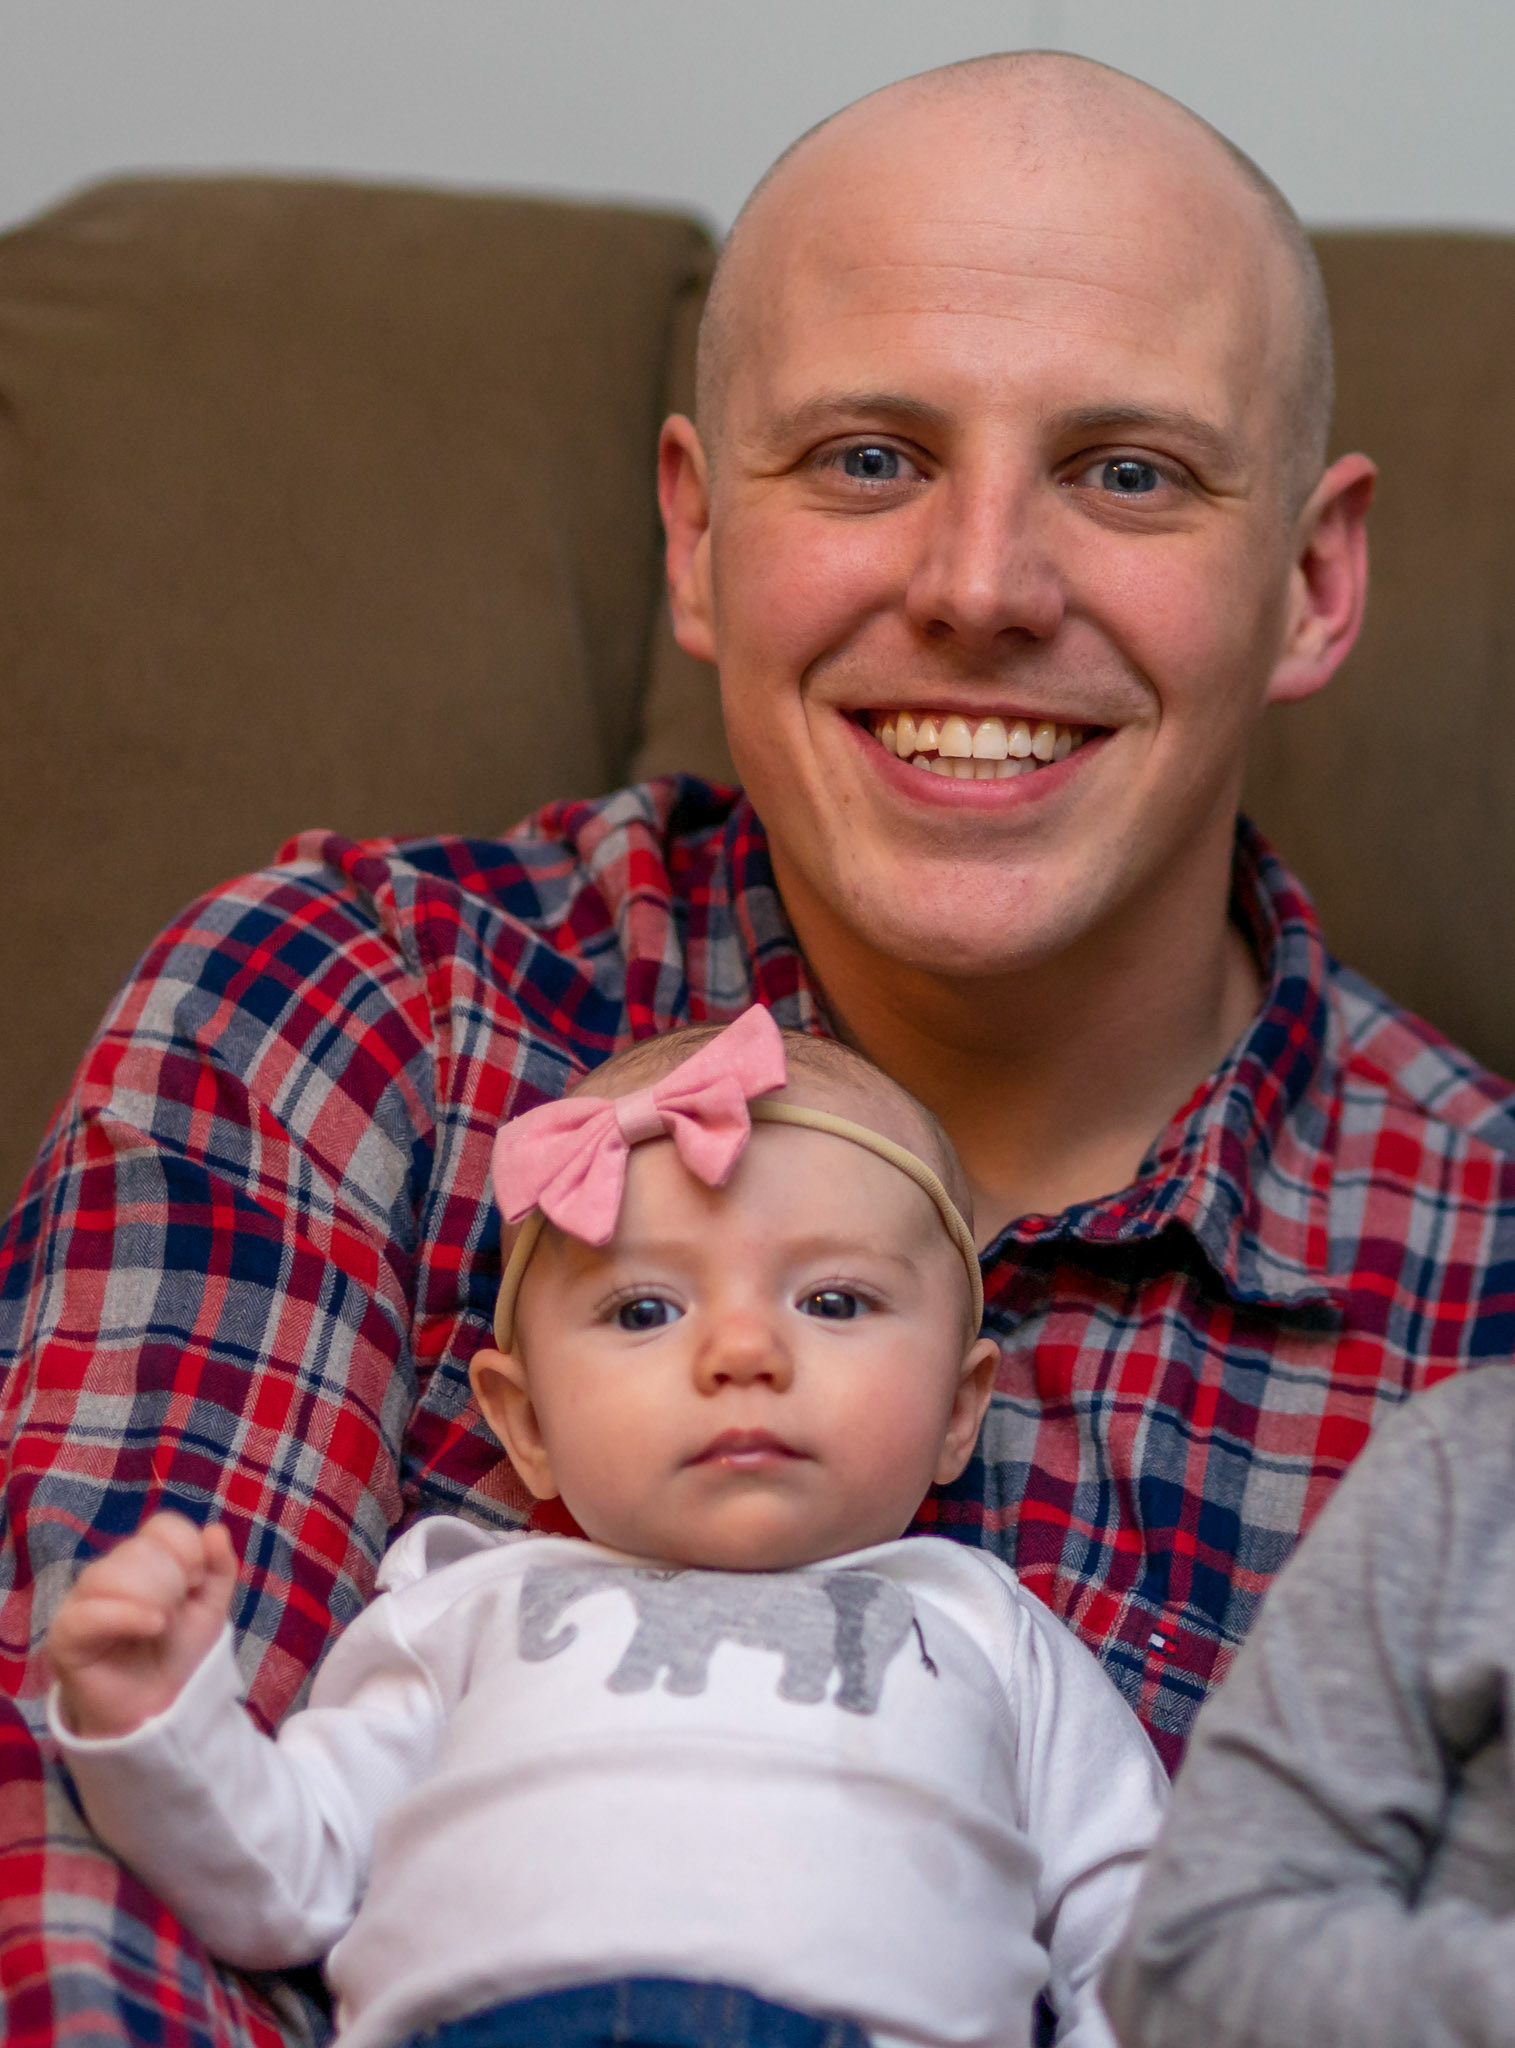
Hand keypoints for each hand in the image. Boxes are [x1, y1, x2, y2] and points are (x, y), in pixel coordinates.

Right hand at [47, 1512, 237, 1738]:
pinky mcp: (66, 1633)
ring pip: (111, 1573)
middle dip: (170, 1580)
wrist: (158, 1708)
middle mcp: (108, 1573)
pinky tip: (153, 1626)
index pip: (161, 1526)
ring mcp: (82, 1600)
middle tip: (176, 1611)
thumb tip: (215, 1530)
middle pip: (138, 1549)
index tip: (197, 1580)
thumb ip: (220, 1568)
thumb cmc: (178, 1653)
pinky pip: (90, 1611)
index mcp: (142, 1559)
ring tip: (162, 1625)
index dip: (186, 1547)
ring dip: (150, 1598)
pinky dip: (127, 1615)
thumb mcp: (210, 1609)